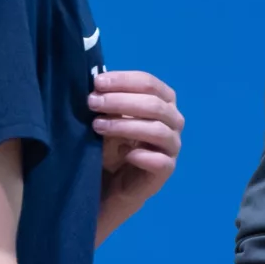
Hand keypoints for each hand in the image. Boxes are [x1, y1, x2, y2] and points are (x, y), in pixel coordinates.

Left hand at [92, 69, 183, 240]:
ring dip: (126, 125)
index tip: (96, 82)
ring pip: (158, 130)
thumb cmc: (109, 144)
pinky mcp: (165, 170)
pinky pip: (161, 161)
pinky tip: (124, 154)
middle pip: (155, 104)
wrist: (110, 183)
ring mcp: (171, 147)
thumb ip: (106, 99)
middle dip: (121, 101)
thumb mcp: (106, 117)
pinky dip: (143, 155)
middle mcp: (172, 121)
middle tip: (92, 103)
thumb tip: (92, 80)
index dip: (123, 80)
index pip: (150, 83)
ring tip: (97, 126)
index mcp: (162, 102)